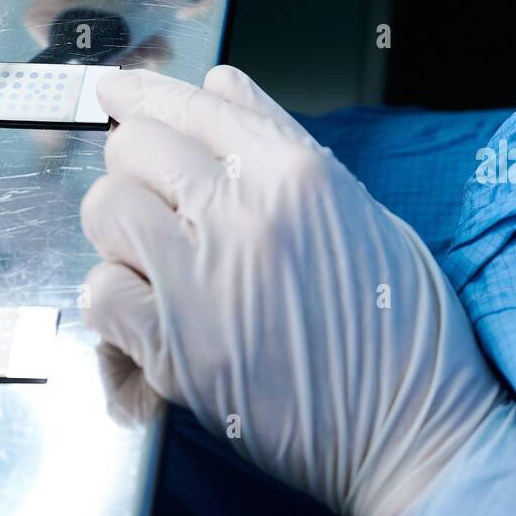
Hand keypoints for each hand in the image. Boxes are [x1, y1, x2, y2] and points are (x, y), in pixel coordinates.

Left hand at [79, 65, 501, 515]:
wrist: (415, 429)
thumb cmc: (399, 322)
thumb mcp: (354, 205)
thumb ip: (278, 139)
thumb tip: (221, 86)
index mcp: (295, 171)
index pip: (190, 102)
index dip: (140, 91)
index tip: (114, 89)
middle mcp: (244, 212)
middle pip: (134, 144)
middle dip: (136, 166)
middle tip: (156, 198)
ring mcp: (204, 279)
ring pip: (106, 209)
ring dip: (121, 232)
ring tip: (158, 259)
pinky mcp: (175, 350)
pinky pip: (100, 291)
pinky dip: (115, 299)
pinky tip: (151, 311)